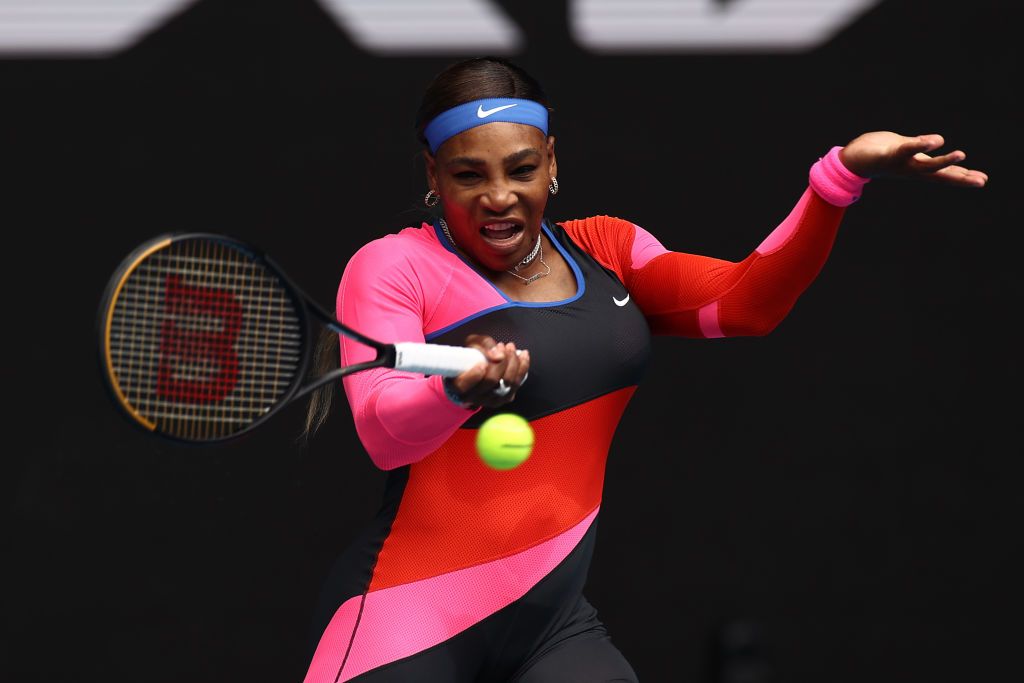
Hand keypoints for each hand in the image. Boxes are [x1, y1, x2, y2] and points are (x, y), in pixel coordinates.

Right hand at [448, 335, 529, 408]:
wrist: (479, 368)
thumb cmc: (471, 356)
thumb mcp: (472, 344)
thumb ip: (482, 345)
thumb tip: (497, 355)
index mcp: (458, 386)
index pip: (464, 386)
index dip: (474, 376)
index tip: (481, 363)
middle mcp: (474, 397)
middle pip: (491, 381)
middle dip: (500, 361)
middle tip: (501, 345)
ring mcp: (491, 400)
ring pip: (507, 383)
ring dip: (513, 362)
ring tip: (510, 347)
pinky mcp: (505, 398)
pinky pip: (518, 384)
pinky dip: (522, 367)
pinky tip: (523, 355)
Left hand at [839, 132, 987, 186]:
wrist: (851, 160)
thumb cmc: (880, 154)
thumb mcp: (905, 150)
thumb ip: (920, 148)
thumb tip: (931, 143)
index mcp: (917, 167)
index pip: (944, 173)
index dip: (963, 177)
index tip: (983, 180)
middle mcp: (911, 169)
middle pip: (940, 174)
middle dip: (960, 177)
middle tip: (981, 180)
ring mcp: (900, 163)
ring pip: (925, 165)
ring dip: (943, 160)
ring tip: (962, 154)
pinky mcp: (888, 155)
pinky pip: (906, 149)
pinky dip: (921, 144)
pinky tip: (936, 140)